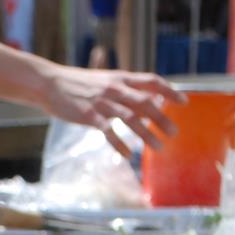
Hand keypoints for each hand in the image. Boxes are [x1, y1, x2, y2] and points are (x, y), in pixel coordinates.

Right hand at [37, 66, 183, 157]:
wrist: (50, 83)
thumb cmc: (78, 84)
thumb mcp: (105, 81)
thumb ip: (126, 90)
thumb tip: (148, 102)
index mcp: (121, 78)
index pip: (152, 81)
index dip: (170, 91)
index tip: (183, 102)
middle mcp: (115, 88)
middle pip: (145, 103)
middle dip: (162, 118)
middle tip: (174, 133)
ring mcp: (102, 102)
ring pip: (130, 119)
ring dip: (146, 135)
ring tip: (158, 148)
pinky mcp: (89, 115)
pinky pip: (108, 132)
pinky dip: (120, 144)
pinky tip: (128, 156)